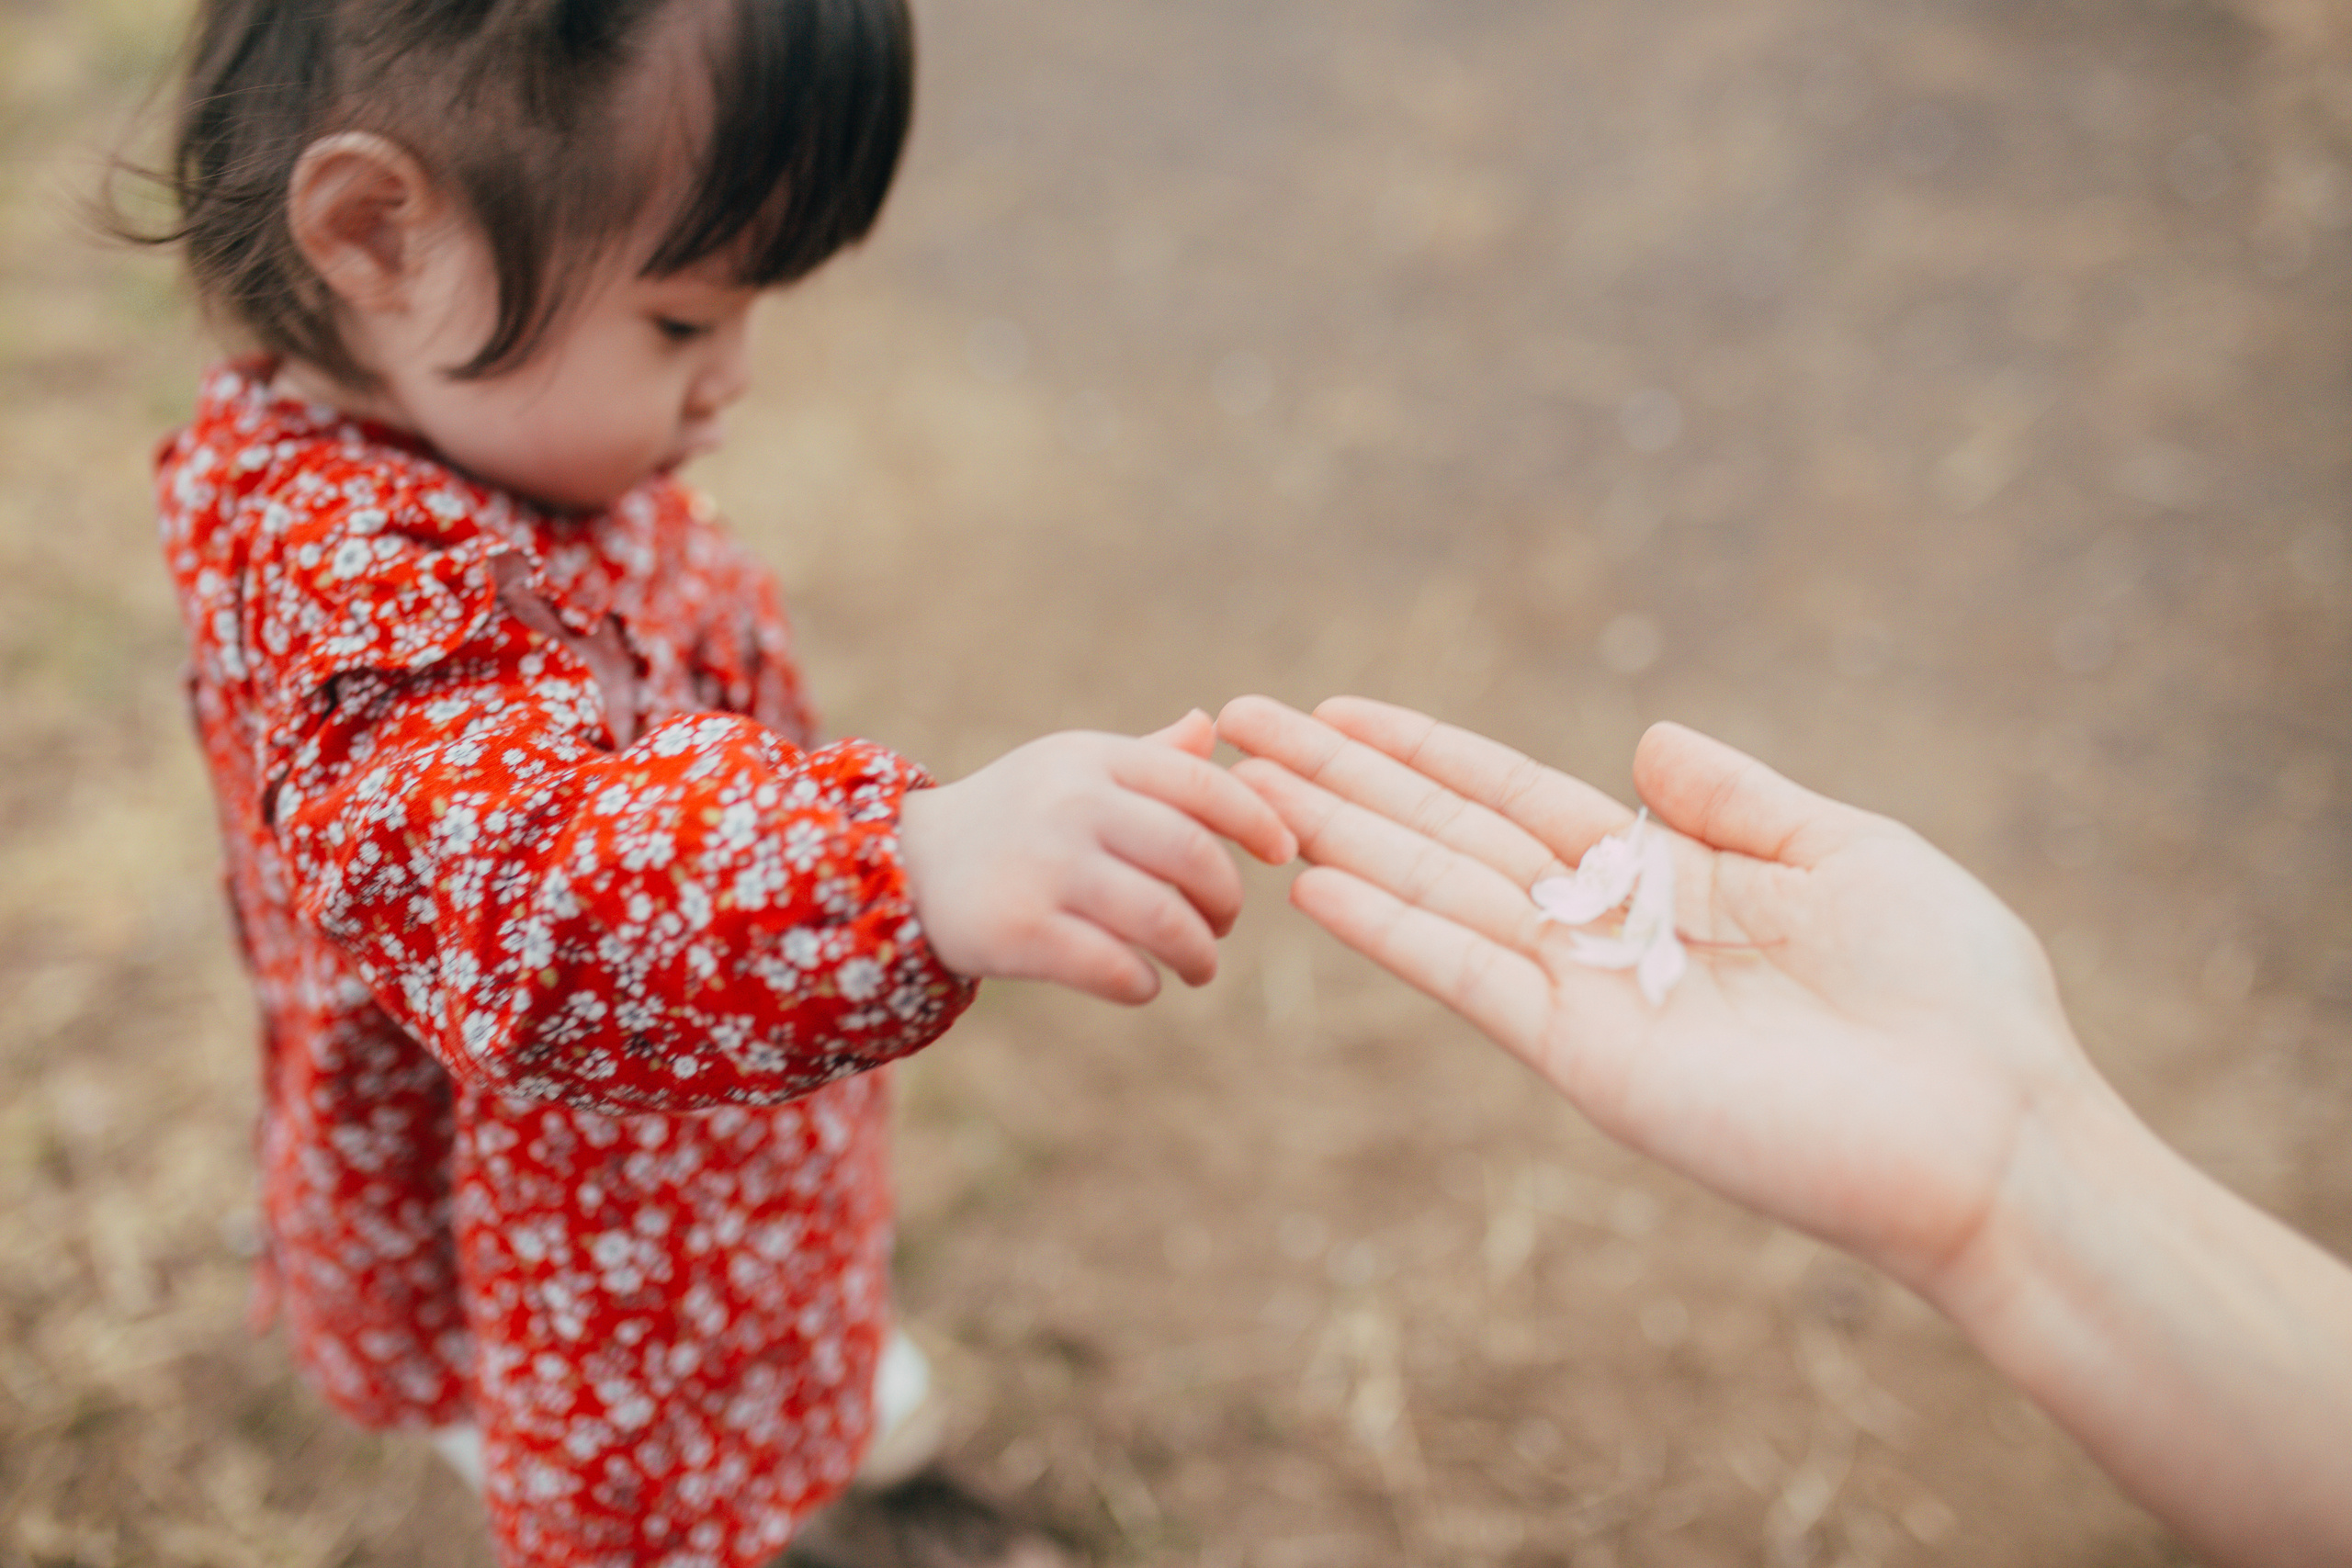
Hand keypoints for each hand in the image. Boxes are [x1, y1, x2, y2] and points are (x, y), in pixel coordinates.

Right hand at [899, 710, 1297, 1005]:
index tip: (1282, 852)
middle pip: (1192, 854)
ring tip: (1199, 967)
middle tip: (1224, 924)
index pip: (1201, 783)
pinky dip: (1145, 984)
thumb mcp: (1070, 770)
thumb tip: (1212, 728)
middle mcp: (1071, 805)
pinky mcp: (1020, 931)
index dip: (1256, 819)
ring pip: (1162, 918)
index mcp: (1094, 759)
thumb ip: (1146, 758)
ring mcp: (1045, 867)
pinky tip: (1145, 983)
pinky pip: (1116, 967)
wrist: (904, 867)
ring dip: (1197, 953)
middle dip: (1226, 899)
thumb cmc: (1012, 817)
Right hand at [1216, 694, 2092, 1302]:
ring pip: (1436, 892)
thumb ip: (1736, 800)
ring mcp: (1587, 996)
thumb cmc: (1952, 995)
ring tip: (1243, 785)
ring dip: (1338, 837)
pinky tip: (1319, 886)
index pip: (1513, 799)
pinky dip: (1394, 932)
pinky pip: (1472, 976)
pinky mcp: (1589, 1056)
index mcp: (1664, 880)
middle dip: (1342, 782)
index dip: (1423, 753)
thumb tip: (1644, 738)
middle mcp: (1605, 934)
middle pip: (1446, 837)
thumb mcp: (1847, 852)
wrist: (1993, 1130)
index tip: (1335, 710)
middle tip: (1237, 725)